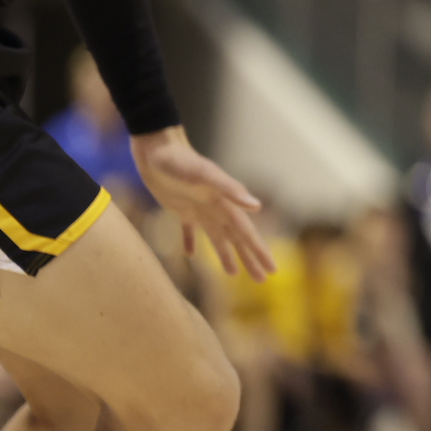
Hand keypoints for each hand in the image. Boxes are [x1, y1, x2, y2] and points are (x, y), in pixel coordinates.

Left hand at [131, 128, 277, 280]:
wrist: (157, 150)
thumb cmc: (181, 162)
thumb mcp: (205, 175)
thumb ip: (231, 190)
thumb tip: (258, 207)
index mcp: (225, 203)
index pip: (247, 233)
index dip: (260, 252)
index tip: (272, 270)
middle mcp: (217, 208)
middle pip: (237, 239)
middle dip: (250, 258)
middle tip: (261, 280)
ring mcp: (199, 209)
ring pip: (217, 238)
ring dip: (226, 255)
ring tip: (233, 274)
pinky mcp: (180, 208)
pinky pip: (188, 231)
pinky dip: (191, 243)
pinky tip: (191, 256)